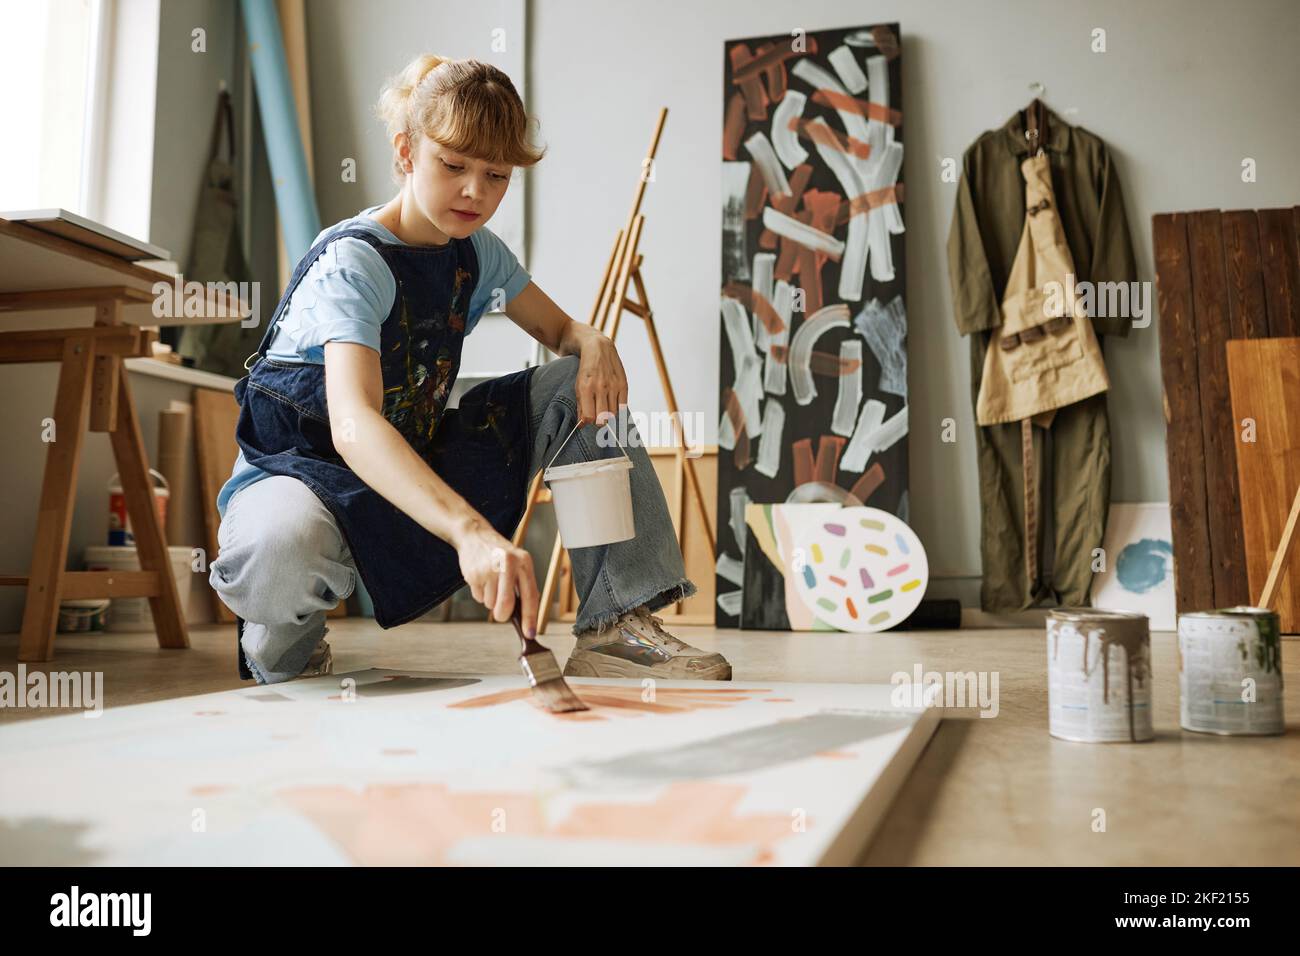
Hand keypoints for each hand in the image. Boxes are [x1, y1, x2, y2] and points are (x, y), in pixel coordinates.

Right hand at [454, 518, 539, 635]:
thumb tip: (525, 618)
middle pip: (506, 603)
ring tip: (490, 582)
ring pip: (491, 603)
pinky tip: (481, 578)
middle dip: (503, 615)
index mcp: (524, 562)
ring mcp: (489, 568)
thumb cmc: (500, 554)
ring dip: (490, 600)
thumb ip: (522, 587)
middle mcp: (508, 564)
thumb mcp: (517, 563)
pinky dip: (480, 594)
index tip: (530, 633)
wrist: (475, 535)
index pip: (530, 595)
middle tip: (501, 615)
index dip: (530, 617)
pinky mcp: (474, 573)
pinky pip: (479, 597)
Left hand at [575, 330, 628, 426]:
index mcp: (585, 387)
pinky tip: (611, 402)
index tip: (586, 420)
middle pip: (602, 419)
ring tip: (602, 407)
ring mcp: (613, 385)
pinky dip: (617, 408)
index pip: (589, 418)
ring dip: (607, 415)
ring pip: (613, 414)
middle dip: (598, 421)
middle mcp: (600, 387)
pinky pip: (623, 406)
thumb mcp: (577, 385)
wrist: (596, 345)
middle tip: (595, 416)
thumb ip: (580, 406)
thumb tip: (582, 425)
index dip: (587, 422)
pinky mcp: (623, 383)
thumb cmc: (583, 367)